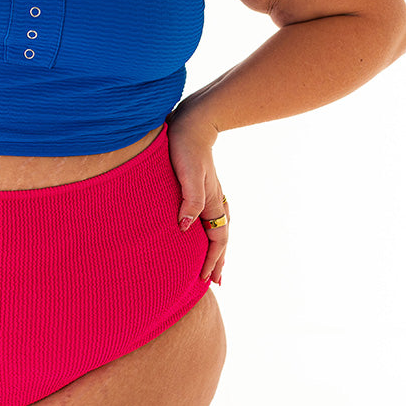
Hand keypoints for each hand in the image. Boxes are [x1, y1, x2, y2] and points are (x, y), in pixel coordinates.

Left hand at [166, 108, 228, 285]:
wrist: (190, 123)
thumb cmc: (184, 148)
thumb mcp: (187, 173)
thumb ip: (189, 200)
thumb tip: (185, 227)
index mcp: (213, 202)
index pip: (217, 239)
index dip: (213, 260)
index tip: (207, 279)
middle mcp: (215, 200)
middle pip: (221, 237)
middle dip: (218, 260)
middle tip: (216, 281)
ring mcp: (210, 193)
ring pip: (217, 227)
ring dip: (216, 247)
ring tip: (213, 262)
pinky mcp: (201, 186)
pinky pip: (209, 216)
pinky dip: (209, 230)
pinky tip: (200, 230)